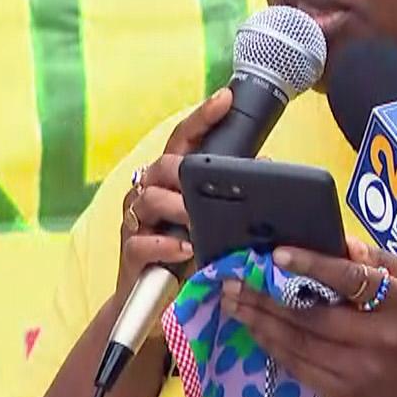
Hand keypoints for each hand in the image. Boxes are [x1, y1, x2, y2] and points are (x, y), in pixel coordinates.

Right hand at [116, 88, 231, 295]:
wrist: (153, 297)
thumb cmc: (183, 251)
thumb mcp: (209, 220)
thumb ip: (228, 194)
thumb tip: (266, 168)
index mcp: (167, 178)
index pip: (183, 139)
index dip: (202, 118)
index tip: (224, 99)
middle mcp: (146, 190)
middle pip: (164, 165)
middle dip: (187, 172)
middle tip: (208, 183)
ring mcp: (135, 220)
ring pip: (152, 200)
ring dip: (180, 209)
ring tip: (200, 222)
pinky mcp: (130, 251)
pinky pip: (144, 242)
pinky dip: (167, 245)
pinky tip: (188, 249)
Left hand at [222, 239, 396, 396]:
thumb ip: (380, 261)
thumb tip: (340, 243)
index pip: (353, 280)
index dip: (313, 266)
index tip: (278, 255)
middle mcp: (381, 339)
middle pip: (314, 316)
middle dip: (268, 298)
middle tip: (235, 281)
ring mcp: (360, 371)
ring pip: (298, 343)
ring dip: (260, 322)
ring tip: (234, 302)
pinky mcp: (342, 395)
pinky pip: (298, 367)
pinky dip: (272, 346)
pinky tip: (255, 329)